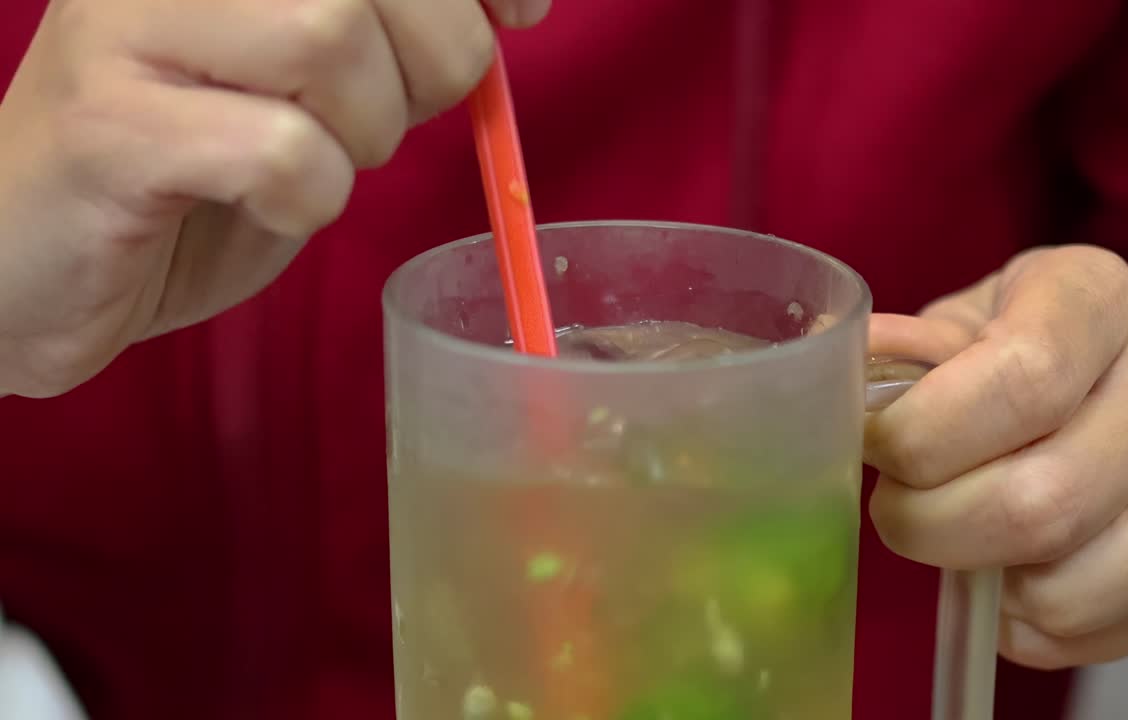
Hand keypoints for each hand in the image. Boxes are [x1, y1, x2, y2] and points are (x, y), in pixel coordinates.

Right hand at [0, 0, 549, 396]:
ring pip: (330, 37)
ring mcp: (127, 24)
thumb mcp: (308, 86)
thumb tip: (508, 7)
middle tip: (379, 124)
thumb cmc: (189, 171)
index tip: (522, 11)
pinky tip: (254, 202)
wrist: (36, 263)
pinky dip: (305, 198)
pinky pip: (282, 151)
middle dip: (434, 63)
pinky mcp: (107, 122)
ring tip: (307, 165)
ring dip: (360, 133)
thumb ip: (389, 35)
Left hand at [865, 245, 1127, 668]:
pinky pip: (1078, 635)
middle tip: (898, 508)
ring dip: (974, 577)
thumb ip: (916, 346)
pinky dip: (1014, 620)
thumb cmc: (1057, 356)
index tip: (877, 447)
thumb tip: (829, 355)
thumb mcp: (987, 315)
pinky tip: (1011, 568)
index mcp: (1102, 301)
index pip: (1019, 378)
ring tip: (962, 532)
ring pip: (1057, 588)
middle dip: (928, 524)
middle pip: (1032, 502)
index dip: (922, 432)